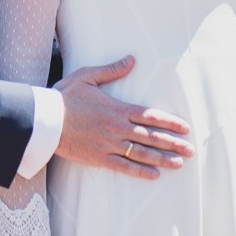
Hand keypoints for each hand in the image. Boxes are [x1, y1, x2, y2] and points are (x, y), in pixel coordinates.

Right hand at [53, 55, 193, 178]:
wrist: (45, 120)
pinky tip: (154, 175)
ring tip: (178, 163)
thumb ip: (112, 70)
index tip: (185, 128)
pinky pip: (124, 167)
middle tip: (190, 150)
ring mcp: (109, 145)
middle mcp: (117, 128)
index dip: (170, 123)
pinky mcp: (99, 158)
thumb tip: (132, 60)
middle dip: (173, 144)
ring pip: (141, 154)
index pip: (150, 116)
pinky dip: (140, 171)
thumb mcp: (87, 76)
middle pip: (151, 137)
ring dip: (162, 159)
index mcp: (117, 109)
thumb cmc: (65, 97)